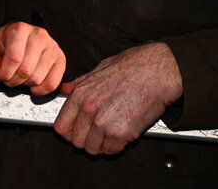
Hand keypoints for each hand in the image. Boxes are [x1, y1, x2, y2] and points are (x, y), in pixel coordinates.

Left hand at [0, 21, 65, 95]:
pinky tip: (32, 84)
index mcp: (20, 29)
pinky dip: (41, 90)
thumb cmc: (7, 43)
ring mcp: (52, 47)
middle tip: (8, 77)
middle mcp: (39, 35)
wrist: (21, 38)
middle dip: (13, 80)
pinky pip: (52, 83)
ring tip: (19, 77)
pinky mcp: (60, 59)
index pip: (14, 58)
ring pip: (37, 78)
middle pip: (26, 70)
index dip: (4, 73)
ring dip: (25, 84)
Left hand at [53, 42, 182, 155]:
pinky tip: (122, 133)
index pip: (61, 127)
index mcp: (80, 94)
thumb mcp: (98, 70)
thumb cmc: (131, 67)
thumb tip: (65, 89)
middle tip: (97, 134)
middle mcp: (88, 110)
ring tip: (110, 133)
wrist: (157, 71)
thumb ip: (79, 84)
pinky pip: (112, 150)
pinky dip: (116, 146)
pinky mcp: (121, 133)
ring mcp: (104, 122)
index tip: (75, 132)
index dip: (68, 132)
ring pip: (92, 149)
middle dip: (86, 140)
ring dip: (101, 145)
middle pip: (76, 141)